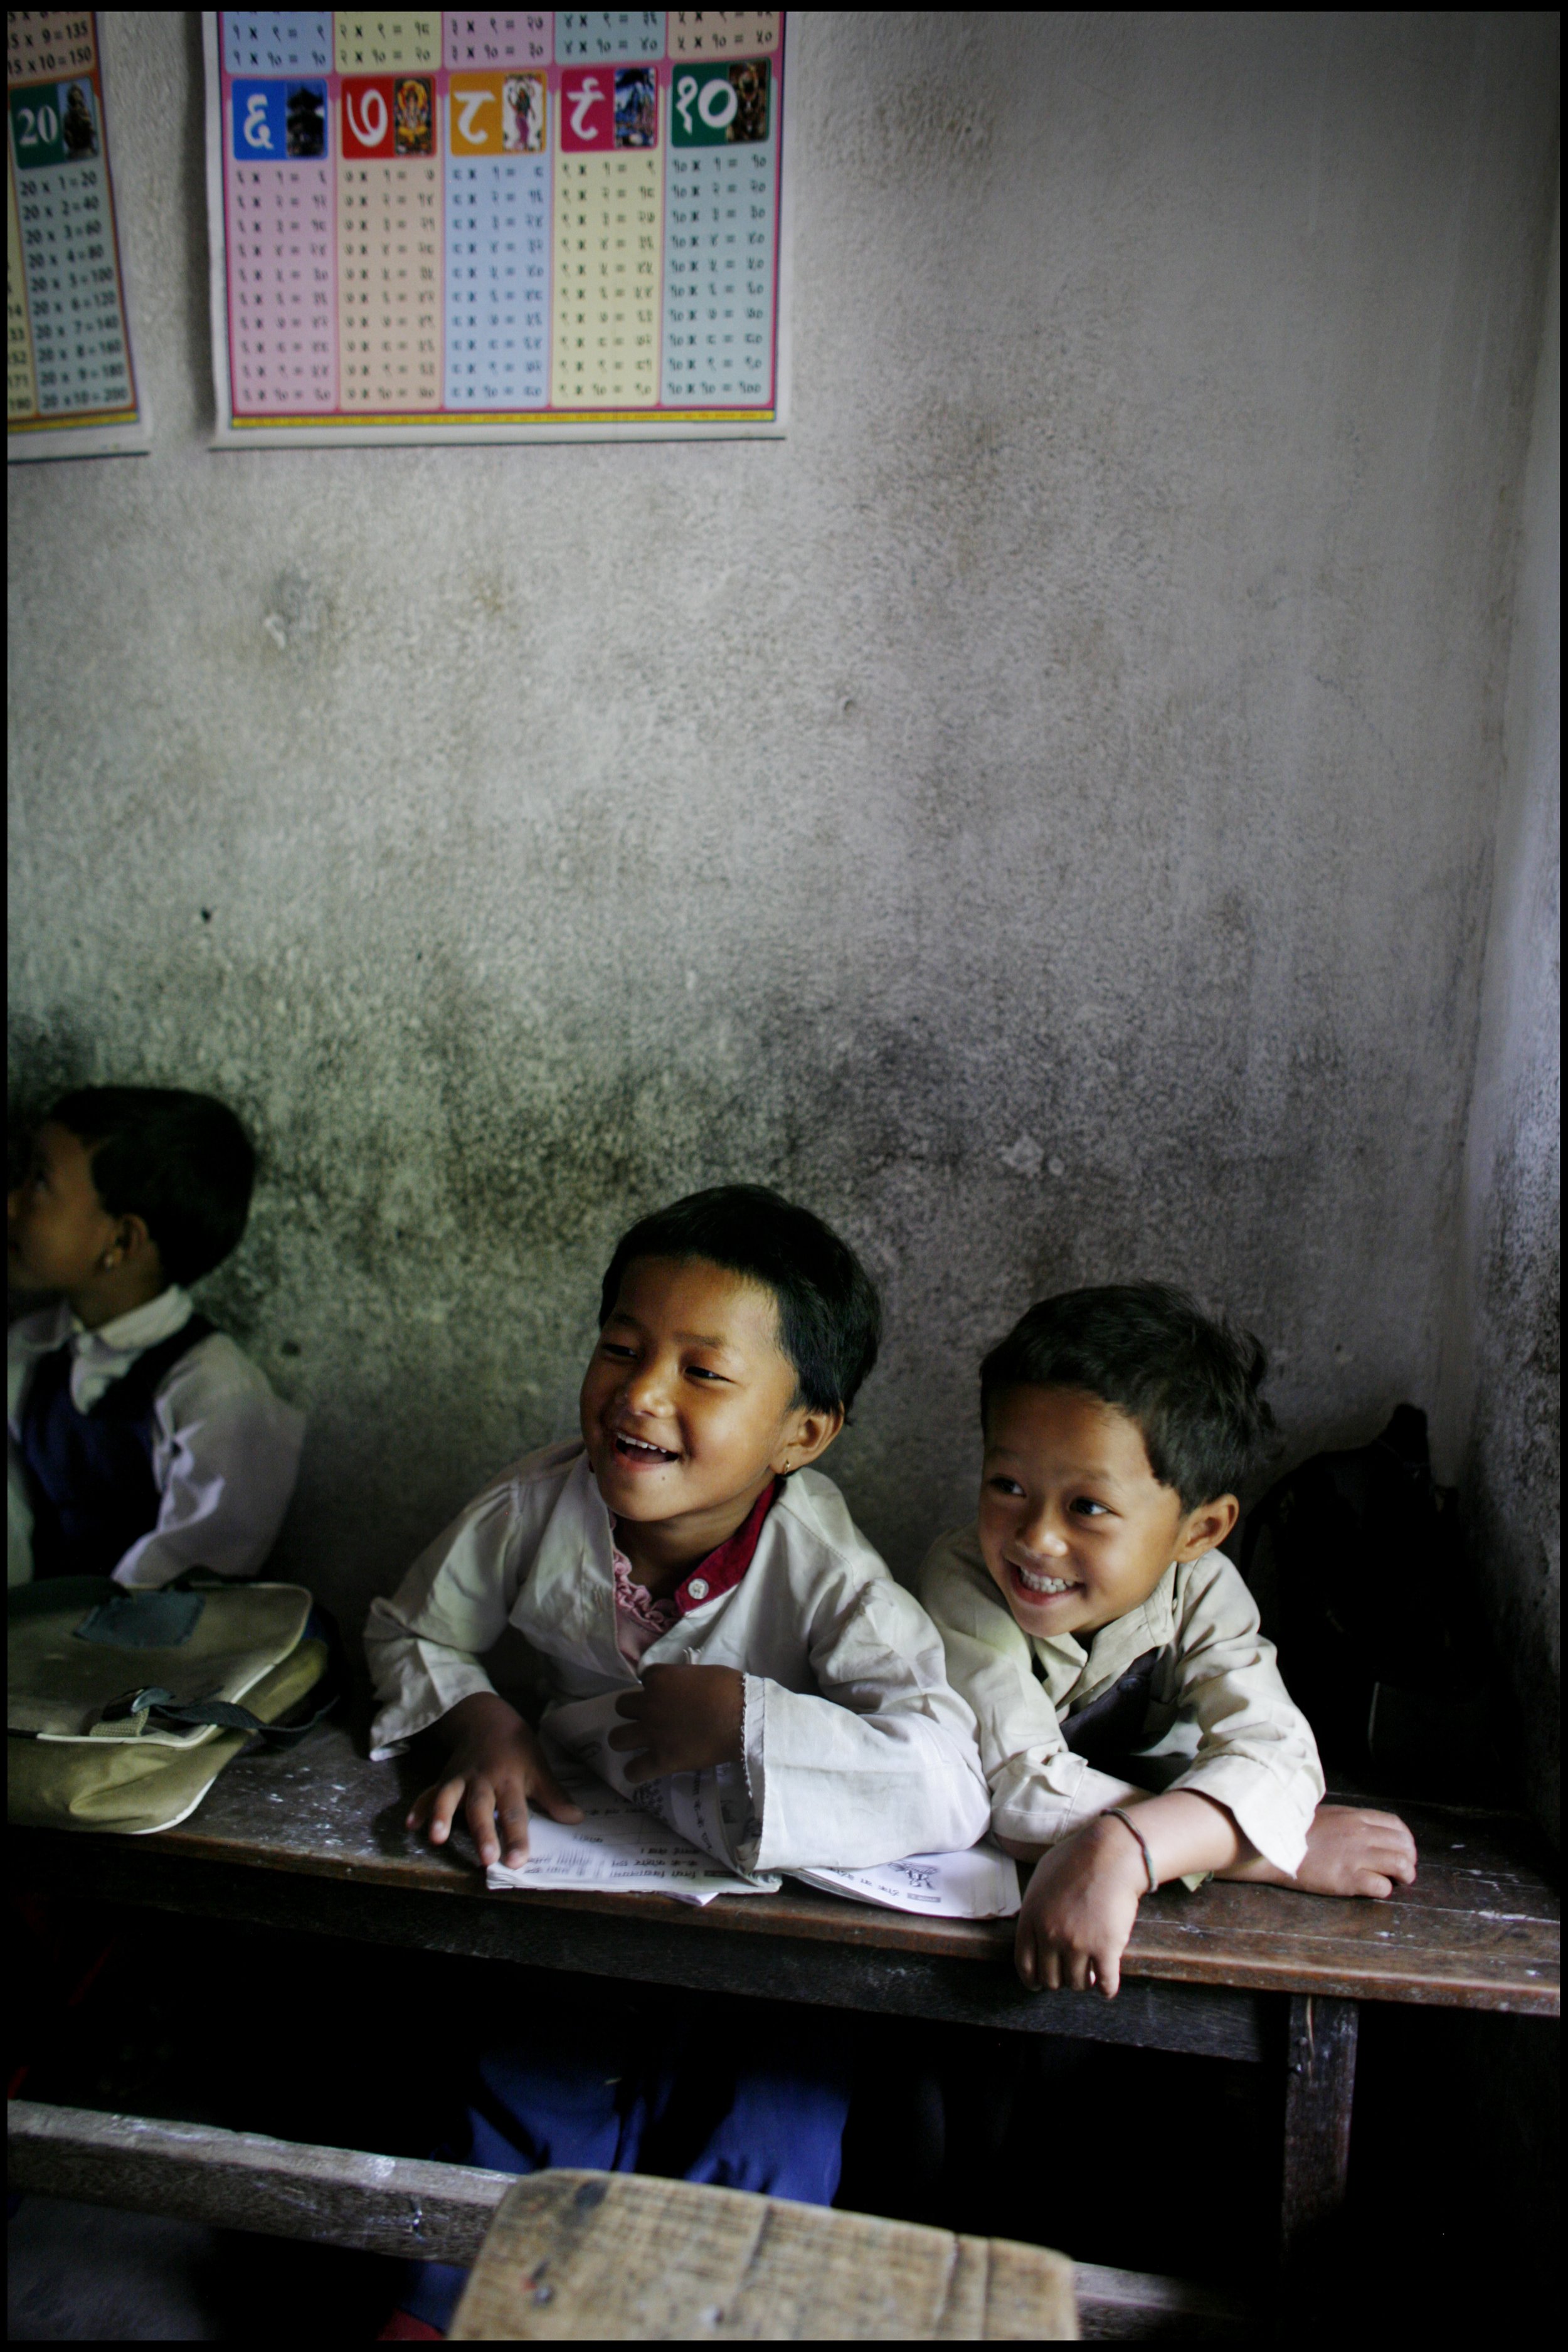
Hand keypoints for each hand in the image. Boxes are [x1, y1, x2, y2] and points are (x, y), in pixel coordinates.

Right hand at [406, 1691, 582, 1869]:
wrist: (487, 1717)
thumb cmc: (516, 1747)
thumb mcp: (538, 1766)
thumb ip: (553, 1795)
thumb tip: (575, 1819)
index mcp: (510, 1779)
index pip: (516, 1811)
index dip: (517, 1837)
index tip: (518, 1861)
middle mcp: (484, 1780)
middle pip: (482, 1807)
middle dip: (483, 1832)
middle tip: (486, 1858)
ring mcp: (461, 1779)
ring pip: (449, 1797)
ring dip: (442, 1815)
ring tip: (436, 1837)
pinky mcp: (445, 1779)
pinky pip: (429, 1792)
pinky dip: (420, 1806)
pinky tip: (411, 1823)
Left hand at [606, 1663, 744, 1785]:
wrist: (744, 1719)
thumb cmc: (731, 1691)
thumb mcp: (703, 1673)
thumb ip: (684, 1680)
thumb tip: (684, 1689)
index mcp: (661, 1678)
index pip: (645, 1677)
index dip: (655, 1686)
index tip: (667, 1694)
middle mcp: (649, 1704)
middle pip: (622, 1706)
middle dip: (633, 1711)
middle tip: (650, 1717)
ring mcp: (652, 1733)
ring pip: (616, 1738)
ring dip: (626, 1739)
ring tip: (640, 1743)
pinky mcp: (661, 1759)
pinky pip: (633, 1771)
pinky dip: (636, 1772)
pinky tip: (644, 1769)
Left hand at [1014, 1813, 1147, 1997]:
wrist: (1111, 1854)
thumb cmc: (1077, 1858)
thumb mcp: (1042, 1878)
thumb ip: (1034, 1905)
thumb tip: (1032, 1924)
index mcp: (1032, 1918)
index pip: (1024, 1964)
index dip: (1032, 1979)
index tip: (1039, 1984)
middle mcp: (1050, 1935)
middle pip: (1050, 1978)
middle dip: (1060, 1979)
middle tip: (1071, 1972)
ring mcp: (1077, 1943)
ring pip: (1077, 1983)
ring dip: (1084, 1982)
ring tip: (1090, 1973)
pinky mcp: (1105, 1948)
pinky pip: (1105, 1984)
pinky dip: (1106, 1989)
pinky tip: (1107, 1985)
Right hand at [1293, 1804, 1416, 1896]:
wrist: (1271, 1843)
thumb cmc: (1296, 1830)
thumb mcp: (1329, 1815)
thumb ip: (1352, 1821)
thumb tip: (1369, 1831)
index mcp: (1356, 1817)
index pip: (1397, 1826)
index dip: (1406, 1841)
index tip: (1403, 1850)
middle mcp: (1361, 1834)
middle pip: (1404, 1846)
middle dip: (1409, 1860)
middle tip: (1402, 1870)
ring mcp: (1355, 1856)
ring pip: (1401, 1865)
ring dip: (1404, 1876)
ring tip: (1397, 1881)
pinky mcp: (1347, 1879)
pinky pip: (1381, 1886)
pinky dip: (1384, 1890)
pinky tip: (1375, 1888)